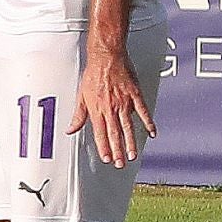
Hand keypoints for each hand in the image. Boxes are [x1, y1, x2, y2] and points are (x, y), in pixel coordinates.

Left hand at [69, 45, 155, 166]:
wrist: (107, 57)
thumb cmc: (93, 75)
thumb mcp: (81, 96)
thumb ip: (78, 115)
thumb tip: (70, 130)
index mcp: (97, 109)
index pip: (100, 133)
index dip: (103, 147)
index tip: (106, 159)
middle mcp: (110, 108)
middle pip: (114, 134)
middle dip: (117, 151)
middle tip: (120, 164)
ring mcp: (124, 102)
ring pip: (128, 126)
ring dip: (131, 142)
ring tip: (132, 155)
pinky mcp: (135, 94)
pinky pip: (143, 111)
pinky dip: (148, 123)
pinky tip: (151, 133)